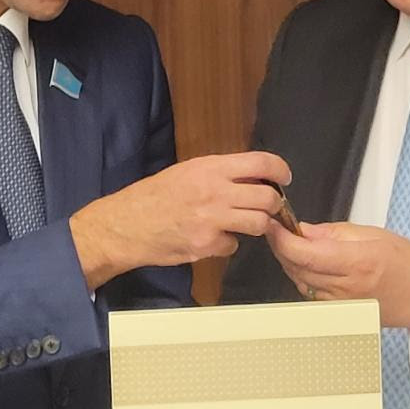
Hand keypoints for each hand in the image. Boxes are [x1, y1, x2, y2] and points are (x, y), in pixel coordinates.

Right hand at [70, 151, 290, 287]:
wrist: (125, 225)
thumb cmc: (153, 196)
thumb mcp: (186, 172)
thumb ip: (219, 173)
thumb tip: (251, 177)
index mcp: (210, 168)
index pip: (261, 162)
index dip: (280, 170)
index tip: (285, 178)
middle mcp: (215, 192)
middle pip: (268, 198)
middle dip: (275, 205)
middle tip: (269, 208)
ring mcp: (212, 221)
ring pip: (259, 224)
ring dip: (256, 226)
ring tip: (243, 223)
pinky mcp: (207, 245)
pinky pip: (234, 245)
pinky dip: (228, 244)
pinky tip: (212, 239)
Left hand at [267, 220, 409, 329]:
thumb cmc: (405, 263)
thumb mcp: (372, 234)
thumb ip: (333, 232)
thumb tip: (304, 230)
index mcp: (357, 262)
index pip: (305, 253)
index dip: (282, 239)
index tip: (273, 225)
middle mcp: (346, 287)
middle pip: (296, 268)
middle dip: (282, 247)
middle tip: (279, 229)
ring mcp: (341, 303)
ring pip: (299, 281)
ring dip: (290, 262)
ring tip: (294, 244)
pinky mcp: (338, 312)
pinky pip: (309, 293)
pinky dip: (301, 276)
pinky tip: (307, 264)